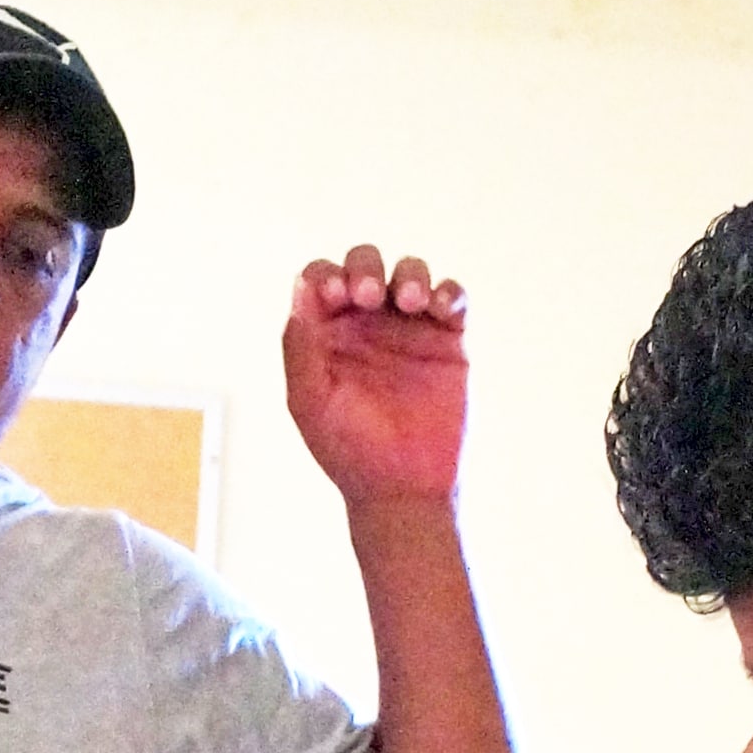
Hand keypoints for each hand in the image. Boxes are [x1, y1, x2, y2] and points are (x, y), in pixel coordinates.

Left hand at [284, 246, 466, 506]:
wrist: (403, 489)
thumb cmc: (350, 452)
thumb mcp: (310, 402)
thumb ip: (300, 347)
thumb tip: (302, 290)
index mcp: (326, 334)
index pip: (321, 280)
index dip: (326, 275)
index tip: (335, 295)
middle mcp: (366, 324)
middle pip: (365, 264)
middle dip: (365, 266)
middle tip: (367, 295)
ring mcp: (408, 329)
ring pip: (410, 272)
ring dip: (410, 274)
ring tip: (411, 302)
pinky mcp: (447, 341)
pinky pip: (452, 298)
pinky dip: (449, 292)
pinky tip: (440, 309)